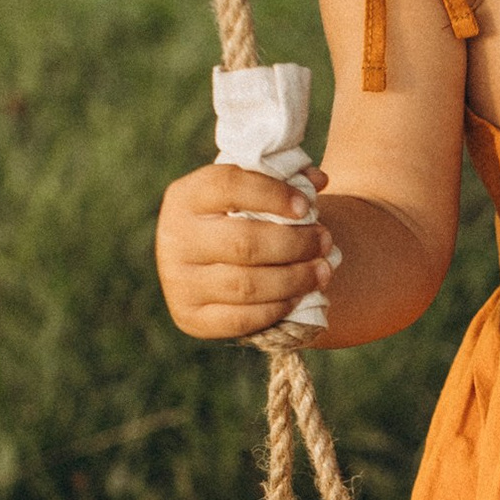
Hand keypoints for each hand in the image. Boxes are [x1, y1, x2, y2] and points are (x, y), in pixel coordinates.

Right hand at [154, 159, 338, 340]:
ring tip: (323, 270)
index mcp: (186, 196)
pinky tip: (299, 296)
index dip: (272, 195)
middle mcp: (174, 238)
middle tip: (325, 241)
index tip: (305, 205)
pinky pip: (241, 320)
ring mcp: (178, 281)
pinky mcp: (189, 316)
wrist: (204, 262)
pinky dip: (277, 309)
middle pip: (244, 243)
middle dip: (295, 244)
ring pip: (246, 285)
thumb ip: (282, 180)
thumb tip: (318, 180)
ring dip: (294, 279)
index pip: (228, 186)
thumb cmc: (237, 217)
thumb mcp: (251, 192)